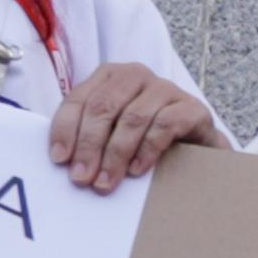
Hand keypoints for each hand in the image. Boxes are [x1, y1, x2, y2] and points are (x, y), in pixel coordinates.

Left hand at [49, 62, 219, 193]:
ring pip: (132, 117)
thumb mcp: (112, 133)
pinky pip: (164, 125)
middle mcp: (136, 76)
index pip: (79, 99)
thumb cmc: (146, 139)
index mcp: (110, 76)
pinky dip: (147, 149)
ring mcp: (166, 89)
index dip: (66, 129)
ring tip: (107, 181)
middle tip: (82, 177)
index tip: (60, 159)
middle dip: (89, 145)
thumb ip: (90, 134)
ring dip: (116, 154)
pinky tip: (138, 170)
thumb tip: (63, 159)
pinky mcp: (191, 108)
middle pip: (103, 107)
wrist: (197, 148)